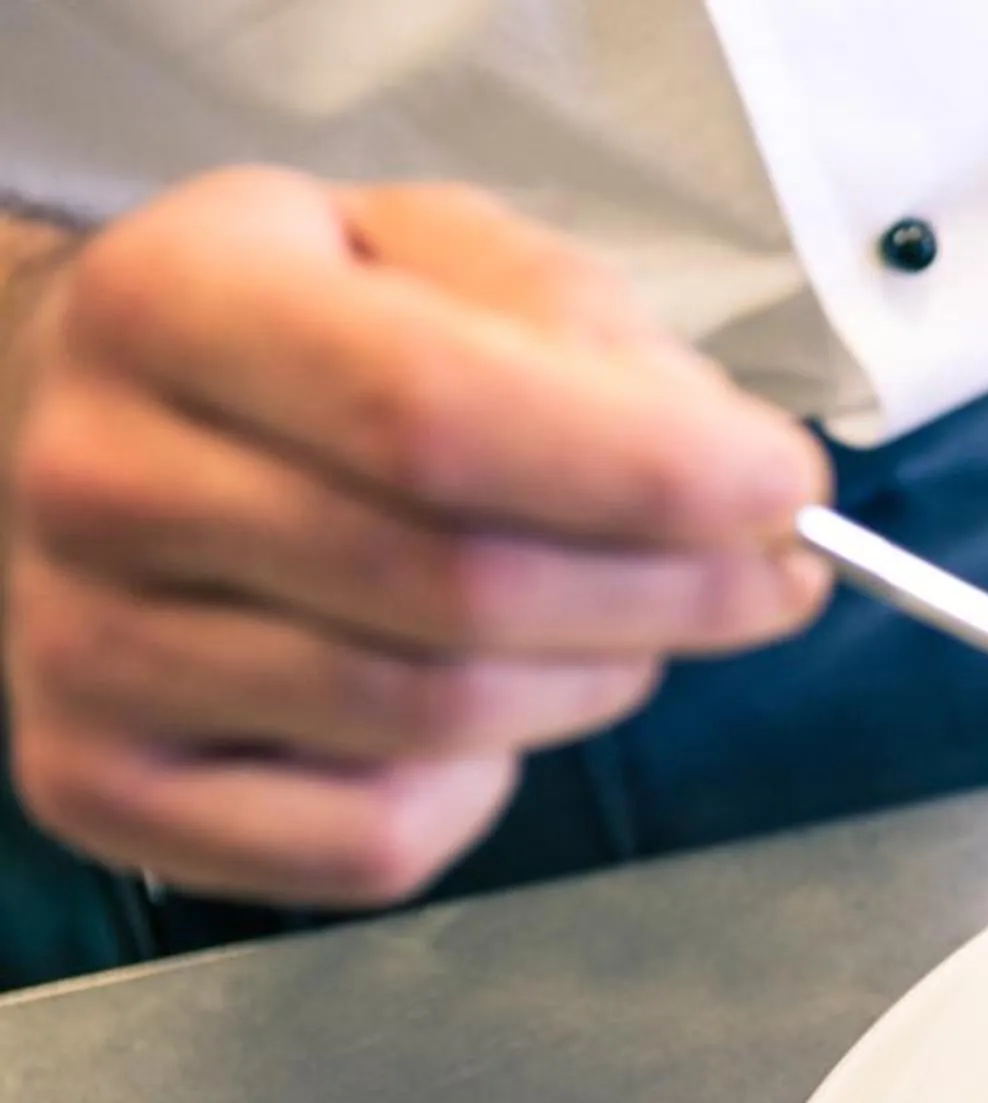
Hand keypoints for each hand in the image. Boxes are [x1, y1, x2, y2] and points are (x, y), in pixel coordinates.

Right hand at [0, 169, 830, 906]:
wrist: (104, 421)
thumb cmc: (305, 346)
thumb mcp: (435, 256)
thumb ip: (580, 331)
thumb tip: (725, 465)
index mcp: (174, 303)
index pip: (434, 416)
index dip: (645, 471)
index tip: (786, 488)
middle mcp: (100, 479)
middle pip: (459, 590)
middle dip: (673, 592)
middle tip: (770, 572)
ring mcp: (82, 651)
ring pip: (439, 722)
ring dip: (595, 681)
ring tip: (627, 623)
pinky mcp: (104, 789)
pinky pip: (373, 842)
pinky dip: (479, 792)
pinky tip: (480, 713)